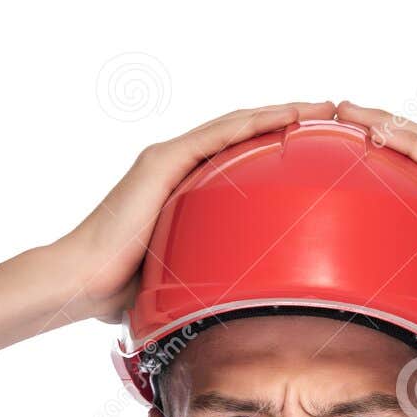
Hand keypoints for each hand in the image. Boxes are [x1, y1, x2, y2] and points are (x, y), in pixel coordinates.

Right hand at [50, 101, 336, 323]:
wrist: (85, 282)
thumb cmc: (124, 289)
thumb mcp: (181, 277)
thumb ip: (207, 276)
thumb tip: (239, 308)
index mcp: (181, 187)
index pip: (236, 157)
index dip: (274, 146)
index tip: (314, 147)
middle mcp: (176, 164)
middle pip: (241, 133)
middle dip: (286, 121)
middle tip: (330, 116)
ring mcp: (168, 158)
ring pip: (234, 126)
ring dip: (279, 113)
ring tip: (320, 108)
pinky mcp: (162, 162)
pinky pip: (217, 136)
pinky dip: (254, 123)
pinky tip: (286, 116)